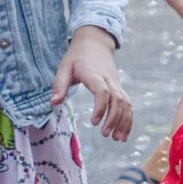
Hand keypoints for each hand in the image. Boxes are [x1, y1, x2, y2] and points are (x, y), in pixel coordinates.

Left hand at [53, 26, 133, 140]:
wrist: (95, 44)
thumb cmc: (76, 57)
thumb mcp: (64, 68)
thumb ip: (59, 85)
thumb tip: (54, 103)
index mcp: (95, 75)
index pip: (103, 92)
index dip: (101, 108)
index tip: (94, 123)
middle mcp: (109, 80)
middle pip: (118, 100)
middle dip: (114, 119)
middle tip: (105, 135)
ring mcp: (117, 84)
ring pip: (126, 103)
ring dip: (124, 122)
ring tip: (118, 139)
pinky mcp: (119, 89)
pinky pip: (128, 104)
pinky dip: (128, 119)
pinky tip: (124, 133)